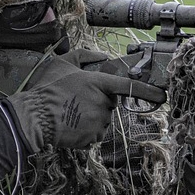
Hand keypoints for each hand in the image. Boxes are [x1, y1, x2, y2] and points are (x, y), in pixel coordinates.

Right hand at [5, 49, 166, 151]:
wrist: (33, 118)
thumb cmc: (46, 89)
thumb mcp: (62, 63)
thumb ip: (84, 56)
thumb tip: (102, 57)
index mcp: (97, 83)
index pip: (128, 86)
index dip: (147, 91)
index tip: (162, 95)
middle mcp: (102, 103)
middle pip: (110, 104)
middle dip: (98, 102)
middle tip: (76, 101)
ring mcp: (98, 122)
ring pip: (103, 120)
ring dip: (92, 117)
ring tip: (71, 113)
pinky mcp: (92, 138)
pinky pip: (95, 134)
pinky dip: (86, 131)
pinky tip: (71, 125)